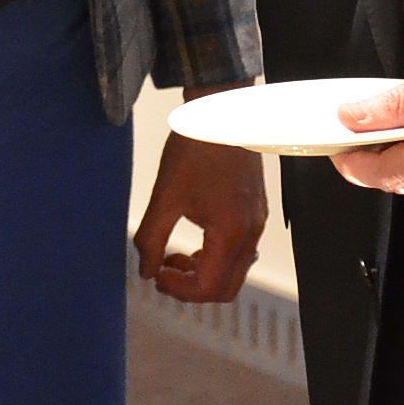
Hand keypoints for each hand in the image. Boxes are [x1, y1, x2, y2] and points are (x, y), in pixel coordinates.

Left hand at [136, 124, 268, 303]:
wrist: (223, 114)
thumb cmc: (194, 151)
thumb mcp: (165, 196)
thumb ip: (151, 239)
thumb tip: (146, 271)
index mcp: (229, 232)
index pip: (208, 287)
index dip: (178, 290)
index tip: (156, 276)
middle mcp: (250, 234)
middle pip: (226, 289)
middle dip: (192, 288)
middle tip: (163, 272)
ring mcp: (257, 224)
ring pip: (234, 272)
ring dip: (204, 274)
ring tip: (174, 255)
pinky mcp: (256, 213)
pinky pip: (240, 253)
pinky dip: (216, 258)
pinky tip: (194, 241)